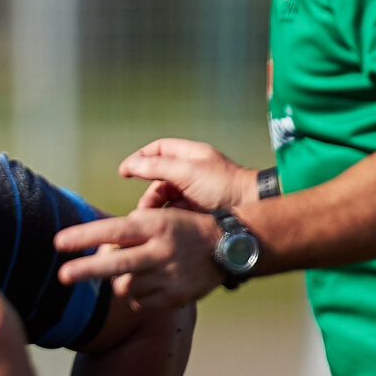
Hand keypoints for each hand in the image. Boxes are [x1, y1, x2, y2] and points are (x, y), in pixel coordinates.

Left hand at [54, 208, 226, 307]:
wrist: (229, 246)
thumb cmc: (181, 230)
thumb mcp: (157, 218)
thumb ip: (126, 232)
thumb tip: (94, 251)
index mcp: (156, 226)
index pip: (114, 230)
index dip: (84, 237)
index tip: (58, 242)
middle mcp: (162, 251)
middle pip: (116, 264)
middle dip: (85, 271)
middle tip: (62, 277)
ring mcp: (169, 276)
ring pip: (124, 286)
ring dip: (118, 280)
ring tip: (132, 270)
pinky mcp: (175, 297)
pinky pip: (138, 302)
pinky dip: (134, 295)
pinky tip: (147, 283)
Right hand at [119, 139, 256, 214]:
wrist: (251, 208)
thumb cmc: (222, 186)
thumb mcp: (186, 172)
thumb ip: (155, 167)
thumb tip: (128, 165)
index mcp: (190, 155)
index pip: (158, 149)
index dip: (139, 158)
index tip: (124, 172)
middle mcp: (190, 170)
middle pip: (157, 176)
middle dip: (148, 192)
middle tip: (142, 210)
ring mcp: (193, 190)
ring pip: (163, 197)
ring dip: (155, 208)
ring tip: (152, 222)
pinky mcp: (196, 208)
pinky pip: (173, 211)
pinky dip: (165, 217)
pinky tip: (163, 226)